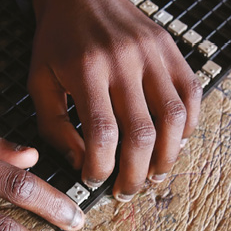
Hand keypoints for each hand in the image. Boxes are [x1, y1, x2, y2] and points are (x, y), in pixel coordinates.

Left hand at [27, 0, 201, 200]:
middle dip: (135, 173)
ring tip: (154, 176)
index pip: (102, 132)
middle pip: (141, 132)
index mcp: (86, 69)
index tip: (94, 180)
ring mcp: (153, 54)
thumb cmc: (57, 39)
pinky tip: (174, 143)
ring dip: (167, 157)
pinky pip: (191, 94)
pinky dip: (188, 126)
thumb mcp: (39, 80)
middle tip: (126, 190)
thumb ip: (53, 125)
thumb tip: (80, 162)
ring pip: (174, 118)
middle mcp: (124, 61)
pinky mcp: (170, 49)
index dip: (100, 167)